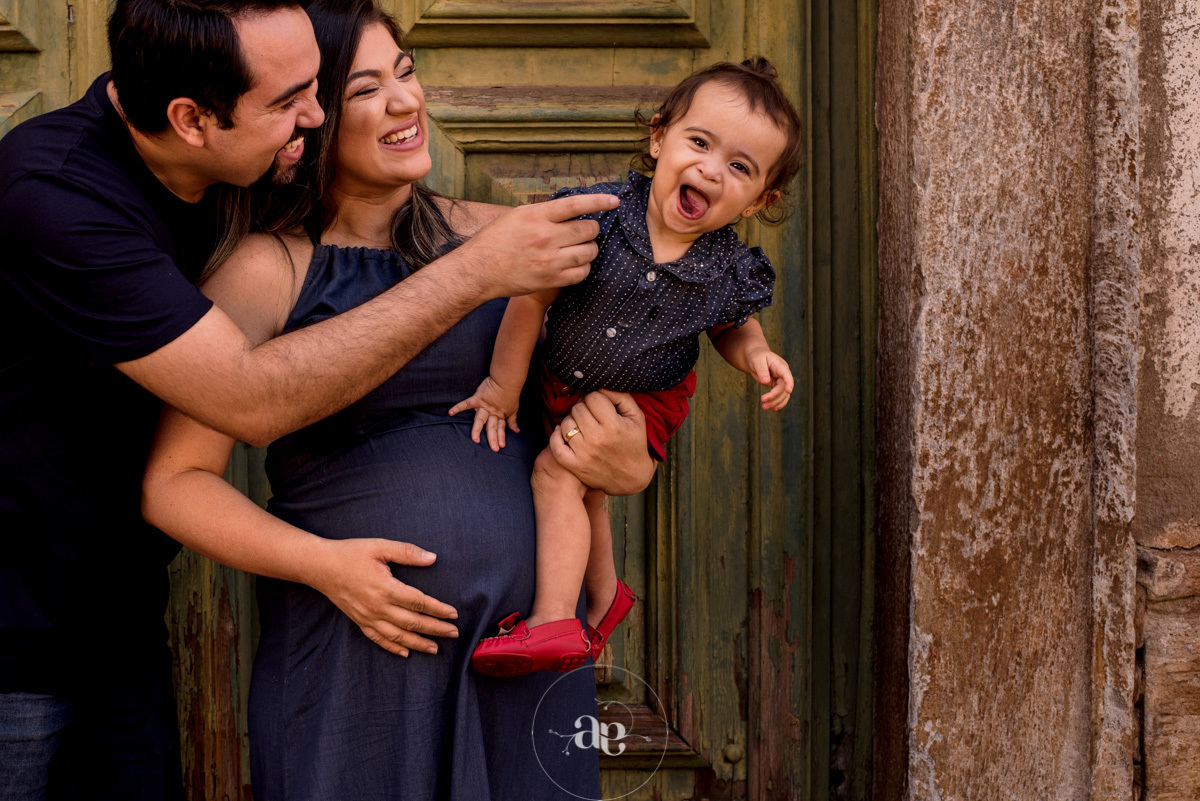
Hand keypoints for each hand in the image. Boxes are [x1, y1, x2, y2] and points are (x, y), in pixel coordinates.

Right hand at [308, 538, 458, 656]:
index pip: (419, 603)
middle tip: (453, 633)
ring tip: (435, 648)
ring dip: (418, 643)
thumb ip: (407, 552)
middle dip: (435, 629)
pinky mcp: (359, 621)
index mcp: (385, 588)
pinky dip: (393, 647)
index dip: (438, 609)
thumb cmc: (351, 553)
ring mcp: (367, 617)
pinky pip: (378, 639)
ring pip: (397, 636)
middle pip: (412, 623)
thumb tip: (432, 558)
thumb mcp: (379, 546)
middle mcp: (377, 607)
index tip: (453, 614)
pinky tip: (406, 652)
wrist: (319, 566)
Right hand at [448, 376, 521, 450]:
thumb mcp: (513, 409)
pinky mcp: (477, 398)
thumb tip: (517, 431)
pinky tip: (450, 413)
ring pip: (480, 420)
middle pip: (492, 427)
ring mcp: (484, 406)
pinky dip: (458, 407)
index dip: (501, 437)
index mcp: (499, 415)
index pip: (500, 428)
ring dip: (477, 429)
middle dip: (493, 438)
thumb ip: (512, 421)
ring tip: (475, 439)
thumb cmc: (510, 394)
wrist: (506, 380)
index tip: (501, 446)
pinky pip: (466, 404)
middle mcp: (491, 412)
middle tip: (494, 449)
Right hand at [456, 193, 618, 298]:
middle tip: (586, 231)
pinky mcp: (551, 279)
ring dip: (590, 249)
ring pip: (589, 252)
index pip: (576, 204)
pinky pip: (581, 273)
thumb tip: (570, 210)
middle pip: (588, 230)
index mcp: (537, 215)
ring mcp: (550, 259)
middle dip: (592, 229)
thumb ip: (544, 212)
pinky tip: (577, 264)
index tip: (614, 201)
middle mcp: (546, 236)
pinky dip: (584, 267)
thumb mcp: (517, 215)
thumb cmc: (495, 240)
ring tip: (582, 248)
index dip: (599, 201)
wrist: (479, 269)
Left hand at [548, 389, 655, 494]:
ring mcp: (583, 453)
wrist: (631, 477)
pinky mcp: (574, 465)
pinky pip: (555, 444)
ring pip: (566, 423)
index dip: (596, 398)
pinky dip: (557, 435)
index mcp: (613, 426)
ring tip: (583, 425)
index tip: (600, 406)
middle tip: (592, 416)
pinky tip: (564, 432)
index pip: (592, 398)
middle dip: (584, 408)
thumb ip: (621, 397)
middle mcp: (596, 439)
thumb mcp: (636, 417)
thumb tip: (601, 387)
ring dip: (572, 421)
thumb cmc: (634, 443)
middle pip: (577, 408)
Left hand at [747, 347, 792, 410]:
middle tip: (763, 402)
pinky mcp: (777, 386)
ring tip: (764, 407)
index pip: (787, 375)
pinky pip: (780, 396)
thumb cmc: (756, 356)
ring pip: (783, 394)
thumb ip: (762, 370)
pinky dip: (778, 403)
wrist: (755, 357)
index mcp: (780, 366)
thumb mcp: (757, 361)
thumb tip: (766, 381)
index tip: (788, 391)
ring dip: (775, 402)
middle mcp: (783, 374)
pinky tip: (773, 408)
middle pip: (783, 388)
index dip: (789, 383)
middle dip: (774, 396)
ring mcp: (781, 381)